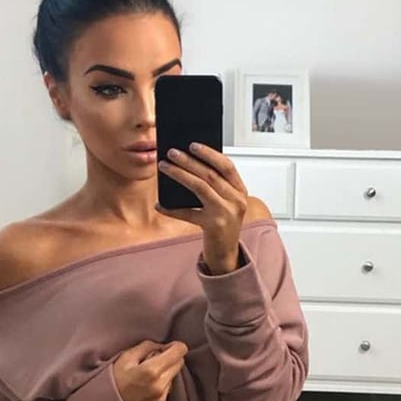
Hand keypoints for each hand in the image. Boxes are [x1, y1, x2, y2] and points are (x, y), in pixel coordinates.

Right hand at [112, 340, 188, 400]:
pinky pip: (166, 393)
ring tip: (146, 379)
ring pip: (173, 379)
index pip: (179, 352)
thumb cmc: (112, 380)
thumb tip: (162, 347)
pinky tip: (144, 391)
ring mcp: (161, 400)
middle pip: (179, 364)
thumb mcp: (126, 357)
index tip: (169, 347)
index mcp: (152, 370)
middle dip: (170, 360)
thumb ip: (147, 347)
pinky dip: (159, 389)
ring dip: (165, 375)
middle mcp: (160, 386)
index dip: (176, 346)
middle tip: (153, 362)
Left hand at [156, 143, 247, 273]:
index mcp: (240, 192)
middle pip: (210, 174)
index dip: (210, 153)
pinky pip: (189, 213)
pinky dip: (172, 209)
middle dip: (189, 161)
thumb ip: (213, 187)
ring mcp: (227, 213)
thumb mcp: (223, 204)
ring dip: (180, 174)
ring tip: (165, 166)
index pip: (227, 166)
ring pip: (200, 186)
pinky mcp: (214, 226)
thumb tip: (186, 165)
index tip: (192, 144)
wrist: (226, 256)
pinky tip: (160, 204)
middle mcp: (236, 201)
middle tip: (172, 152)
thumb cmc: (222, 227)